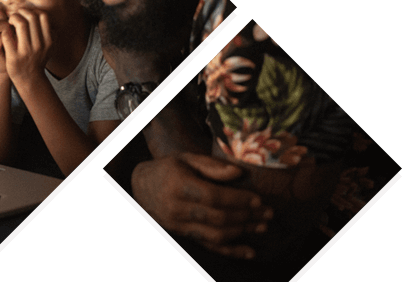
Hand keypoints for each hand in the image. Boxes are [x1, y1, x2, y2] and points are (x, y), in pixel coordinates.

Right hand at [0, 4, 10, 74]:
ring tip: (11, 30)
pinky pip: (0, 38)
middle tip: (7, 19)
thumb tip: (7, 2)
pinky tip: (13, 39)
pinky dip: (9, 36)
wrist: (5, 68)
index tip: (3, 13)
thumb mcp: (0, 31)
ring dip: (5, 25)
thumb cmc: (6, 46)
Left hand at [1, 7, 51, 86]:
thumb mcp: (49, 47)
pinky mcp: (14, 57)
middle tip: (15, 16)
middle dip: (21, 12)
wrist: (29, 79)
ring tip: (9, 22)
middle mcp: (39, 45)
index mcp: (48, 41)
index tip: (25, 14)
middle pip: (31, 17)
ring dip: (13, 18)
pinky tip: (4, 31)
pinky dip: (4, 29)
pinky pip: (7, 36)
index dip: (32, 11)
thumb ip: (50, 32)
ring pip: (20, 24)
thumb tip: (44, 15)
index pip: (43, 16)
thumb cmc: (37, 59)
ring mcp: (26, 51)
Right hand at [132, 153, 273, 259]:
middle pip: (218, 217)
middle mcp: (177, 208)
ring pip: (216, 235)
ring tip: (262, 226)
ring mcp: (180, 225)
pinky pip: (210, 247)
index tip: (257, 198)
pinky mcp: (183, 235)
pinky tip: (249, 251)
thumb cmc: (168, 169)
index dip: (237, 199)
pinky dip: (231, 251)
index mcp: (179, 185)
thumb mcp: (186, 158)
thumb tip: (239, 173)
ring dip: (243, 232)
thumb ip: (212, 166)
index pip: (213, 196)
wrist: (142, 187)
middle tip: (268, 212)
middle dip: (246, 216)